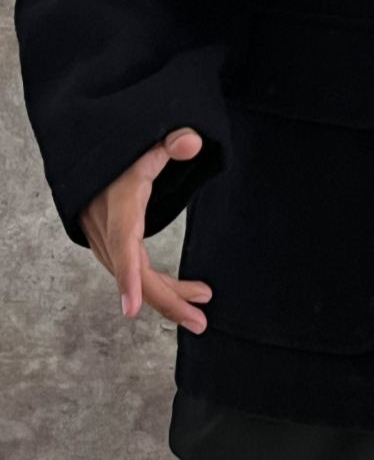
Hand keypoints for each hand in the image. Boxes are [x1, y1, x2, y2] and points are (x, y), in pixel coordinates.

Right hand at [78, 126, 213, 334]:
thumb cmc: (122, 142)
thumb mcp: (147, 138)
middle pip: (132, 270)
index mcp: (118, 201)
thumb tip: (191, 142)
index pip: (122, 242)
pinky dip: (150, 281)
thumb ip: (171, 140)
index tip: (131, 309)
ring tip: (199, 306)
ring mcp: (102, 232)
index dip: (127, 276)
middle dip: (165, 300)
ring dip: (163, 293)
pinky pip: (129, 266)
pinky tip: (176, 288)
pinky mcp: (106, 235)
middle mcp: (105, 223)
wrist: (89, 140)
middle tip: (200, 322)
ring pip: (132, 273)